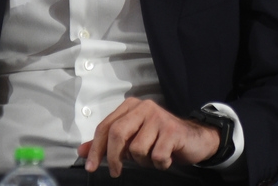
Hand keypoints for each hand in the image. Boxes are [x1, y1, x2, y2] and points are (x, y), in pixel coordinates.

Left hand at [76, 98, 219, 176]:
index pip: (105, 127)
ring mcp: (159, 117)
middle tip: (116, 172)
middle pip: (117, 133)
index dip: (95, 148)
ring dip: (143, 161)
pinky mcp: (172, 131)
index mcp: (131, 106)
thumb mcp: (131, 139)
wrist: (195, 138)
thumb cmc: (159, 138)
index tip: (90, 166)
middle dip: (113, 157)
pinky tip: (166, 157)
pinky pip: (156, 156)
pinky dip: (159, 164)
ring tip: (152, 156)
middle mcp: (144, 107)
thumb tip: (82, 151)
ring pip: (137, 148)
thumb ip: (107, 143)